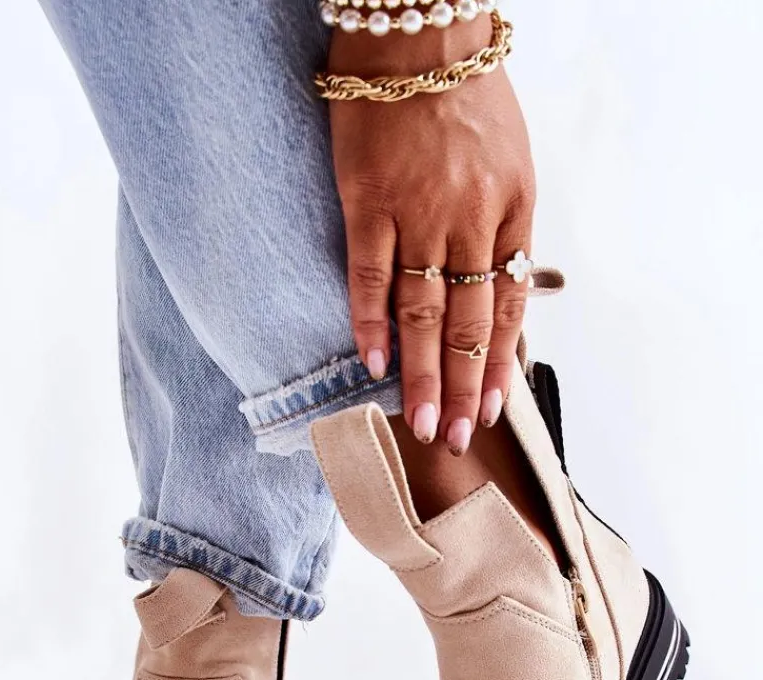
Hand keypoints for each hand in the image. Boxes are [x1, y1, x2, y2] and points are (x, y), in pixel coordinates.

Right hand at [329, 16, 535, 453]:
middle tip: (453, 438)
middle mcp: (470, 218)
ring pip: (423, 311)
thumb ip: (502, 228)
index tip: (491, 408)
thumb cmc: (466, 99)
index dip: (498, 363)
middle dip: (463, 387)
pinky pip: (369, 274)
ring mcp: (418, 211)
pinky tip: (374, 364)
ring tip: (419, 423)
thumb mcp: (511, 162)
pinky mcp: (368, 201)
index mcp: (512, 210)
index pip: (509, 305)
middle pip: (468, 321)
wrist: (416, 36)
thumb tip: (493, 295)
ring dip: (422, 374)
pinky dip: (370, 322)